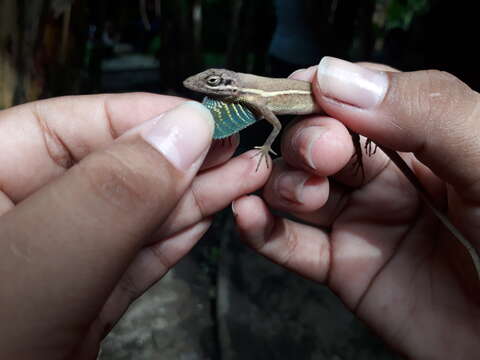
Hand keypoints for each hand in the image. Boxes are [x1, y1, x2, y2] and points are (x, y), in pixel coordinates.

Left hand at [0, 94, 269, 358]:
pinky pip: (135, 253)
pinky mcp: (83, 294)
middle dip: (184, 156)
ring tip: (246, 173)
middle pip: (116, 165)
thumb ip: (111, 193)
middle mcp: (23, 208)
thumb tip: (185, 131)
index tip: (212, 117)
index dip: (150, 117)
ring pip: (134, 211)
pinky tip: (209, 212)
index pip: (77, 124)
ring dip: (194, 193)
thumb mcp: (35, 268)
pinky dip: (175, 234)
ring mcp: (57, 254)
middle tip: (244, 144)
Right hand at [234, 57, 479, 357]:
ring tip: (306, 196)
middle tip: (323, 157)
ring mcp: (361, 221)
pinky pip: (290, 245)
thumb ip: (425, 111)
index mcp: (423, 137)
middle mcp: (386, 175)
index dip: (324, 91)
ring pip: (295, 188)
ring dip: (282, 183)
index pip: (357, 96)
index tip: (300, 92)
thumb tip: (333, 76)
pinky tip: (248, 216)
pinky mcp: (344, 269)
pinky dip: (261, 229)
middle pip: (317, 140)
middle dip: (306, 141)